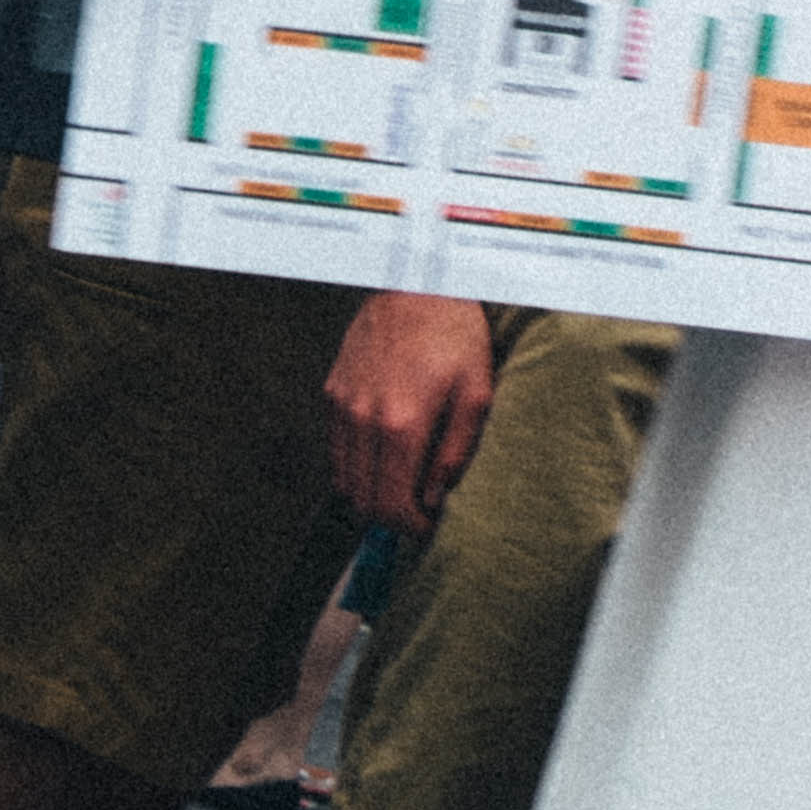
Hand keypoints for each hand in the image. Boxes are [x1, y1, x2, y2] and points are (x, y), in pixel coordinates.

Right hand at [325, 289, 497, 534]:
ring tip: (401, 482)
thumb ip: (456, 451)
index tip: (427, 525)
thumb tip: (436, 496)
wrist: (415, 283)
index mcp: (401, 425)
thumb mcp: (477, 392)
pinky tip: (385, 449)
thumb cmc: (455, 335)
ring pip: (344, 478)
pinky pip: (339, 448)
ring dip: (370, 491)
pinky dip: (358, 463)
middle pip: (362, 499)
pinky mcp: (333, 394)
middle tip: (416, 510)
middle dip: (389, 516)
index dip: (409, 526)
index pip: (390, 504)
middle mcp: (363, 421)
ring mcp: (342, 407)